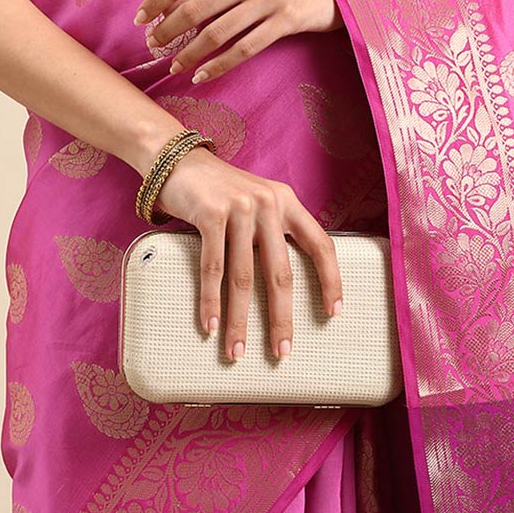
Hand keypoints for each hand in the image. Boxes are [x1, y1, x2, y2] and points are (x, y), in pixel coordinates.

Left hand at [133, 0, 341, 82]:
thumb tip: (172, 1)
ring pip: (217, 32)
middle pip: (196, 7)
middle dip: (168, 30)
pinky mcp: (285, 22)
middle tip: (153, 44)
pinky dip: (218, 65)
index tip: (141, 17)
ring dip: (189, 53)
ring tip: (174, 64)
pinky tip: (202, 75)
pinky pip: (243, 49)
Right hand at [154, 144, 343, 360]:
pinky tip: (210, 325)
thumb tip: (284, 287)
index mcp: (287, 202)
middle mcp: (268, 203)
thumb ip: (273, 231)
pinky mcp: (211, 213)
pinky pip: (213, 267)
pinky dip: (210, 300)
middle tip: (281, 352)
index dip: (331, 279)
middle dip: (281, 318)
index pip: (321, 243)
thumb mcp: (258, 202)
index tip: (334, 313)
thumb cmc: (221, 191)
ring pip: (243, 277)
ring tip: (237, 351)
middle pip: (281, 273)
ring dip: (239, 320)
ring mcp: (240, 208)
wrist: (179, 161)